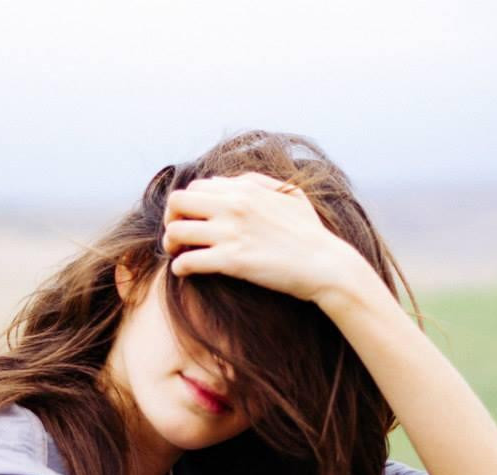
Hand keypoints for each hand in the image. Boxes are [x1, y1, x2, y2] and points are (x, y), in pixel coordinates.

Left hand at [161, 172, 360, 302]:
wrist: (325, 265)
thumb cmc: (310, 232)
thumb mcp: (290, 194)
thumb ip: (256, 182)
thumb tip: (224, 181)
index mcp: (244, 189)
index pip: (195, 186)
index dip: (187, 204)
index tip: (191, 219)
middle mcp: (233, 206)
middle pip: (177, 203)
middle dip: (171, 219)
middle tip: (178, 236)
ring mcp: (231, 233)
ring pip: (175, 232)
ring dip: (171, 245)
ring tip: (179, 254)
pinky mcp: (232, 261)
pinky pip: (188, 262)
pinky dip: (180, 268)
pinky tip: (186, 272)